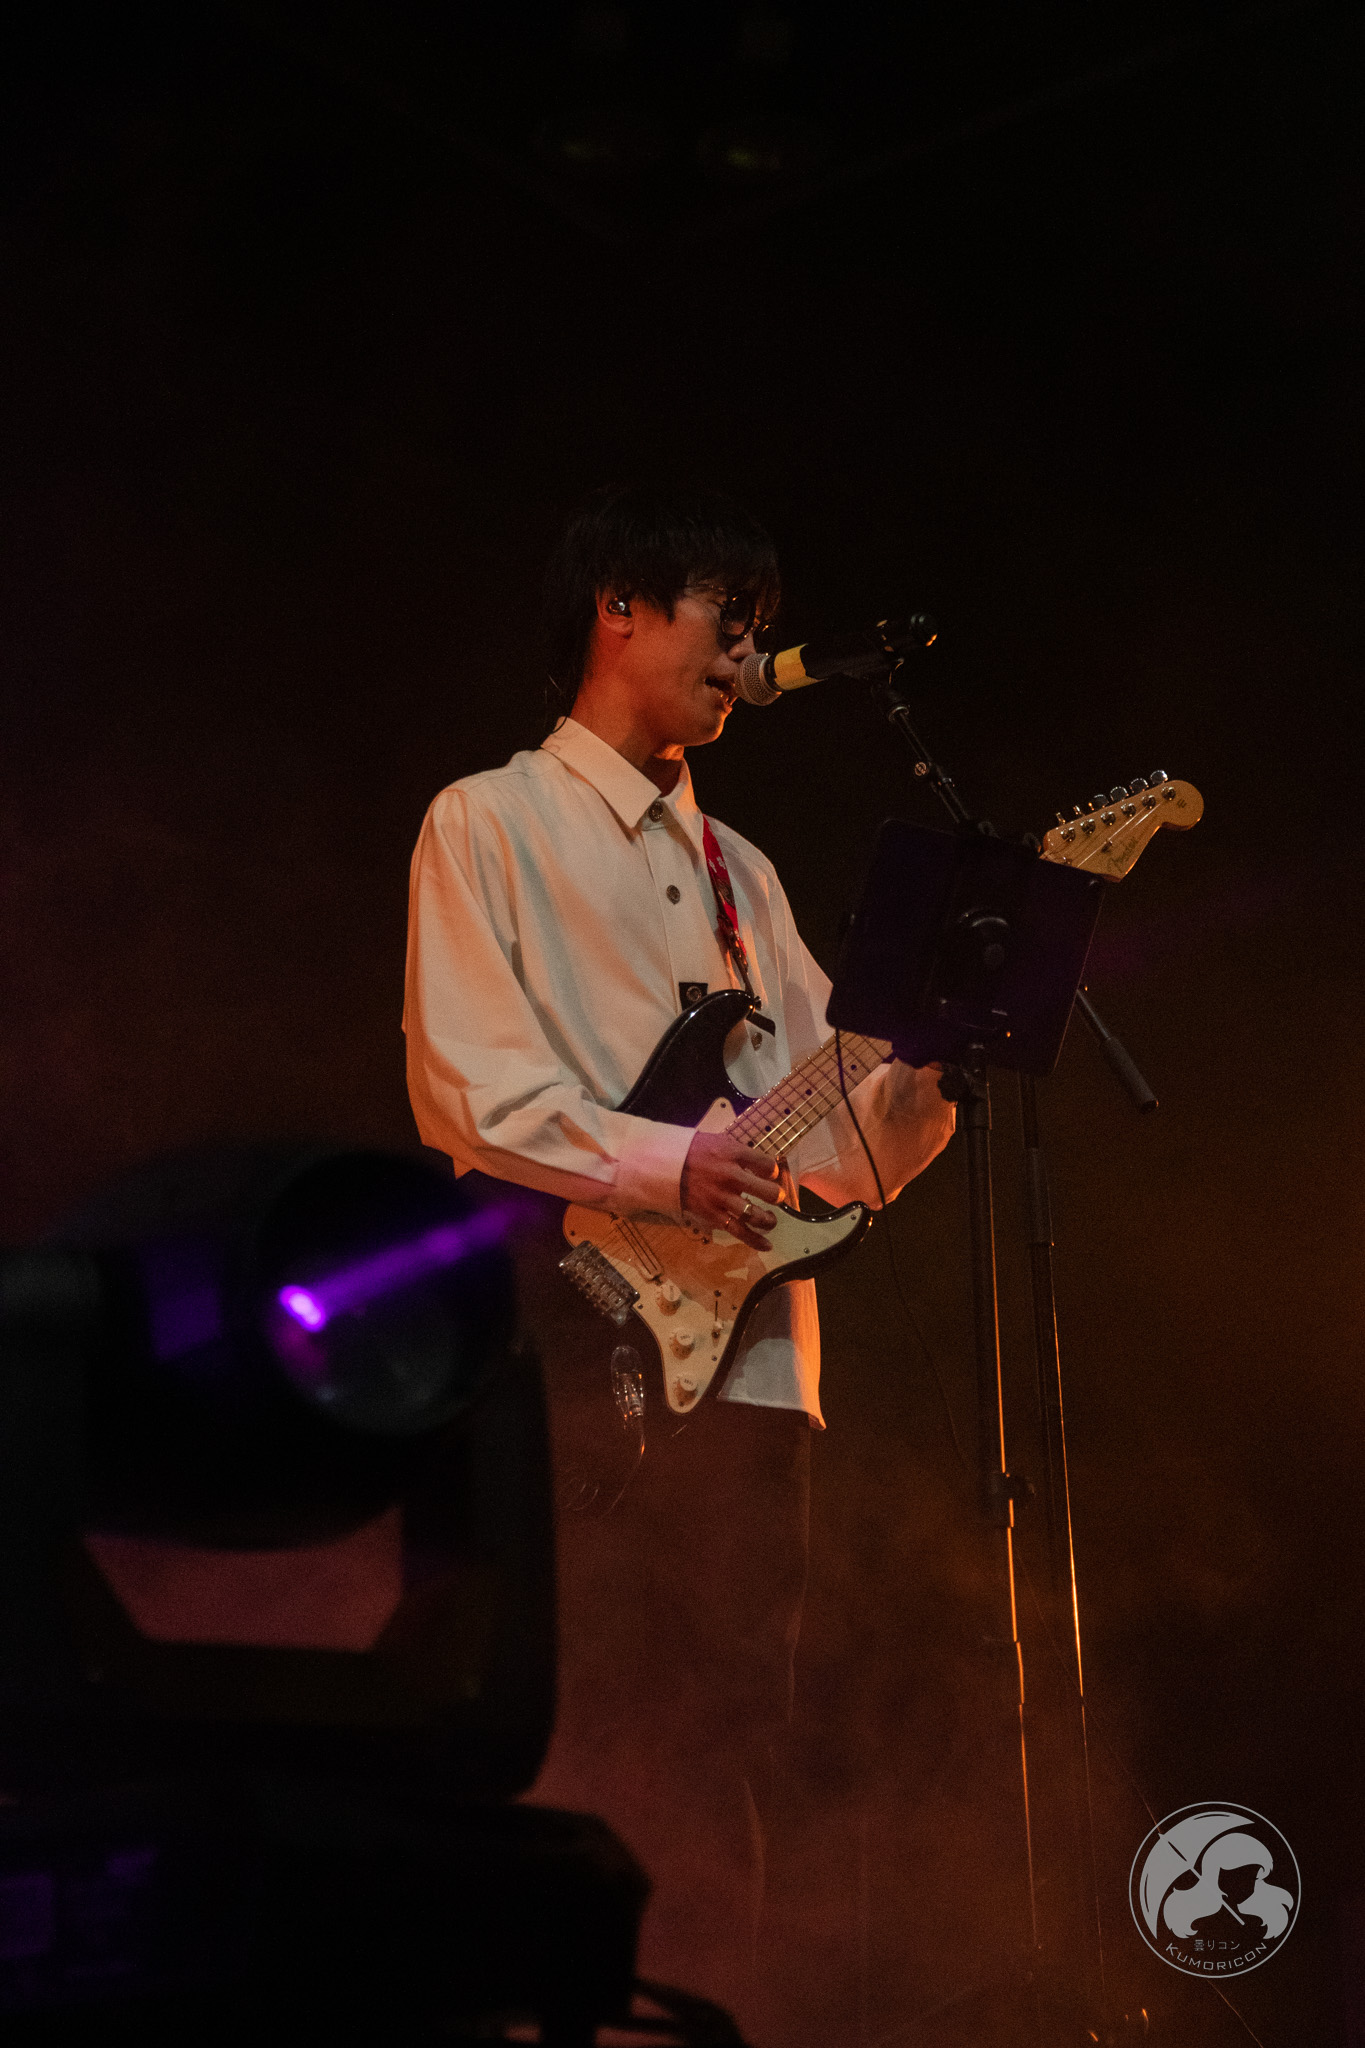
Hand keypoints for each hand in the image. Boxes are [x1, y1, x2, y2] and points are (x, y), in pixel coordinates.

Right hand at [679, 1131, 780, 1248]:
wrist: (664, 1166)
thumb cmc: (694, 1152)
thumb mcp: (719, 1142)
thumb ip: (741, 1153)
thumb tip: (764, 1166)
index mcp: (732, 1153)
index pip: (767, 1164)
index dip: (774, 1171)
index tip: (771, 1174)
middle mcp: (731, 1176)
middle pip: (768, 1191)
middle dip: (776, 1196)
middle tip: (776, 1197)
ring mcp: (722, 1198)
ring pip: (756, 1215)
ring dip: (769, 1220)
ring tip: (770, 1219)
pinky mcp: (713, 1215)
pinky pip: (738, 1231)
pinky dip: (755, 1240)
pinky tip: (766, 1245)